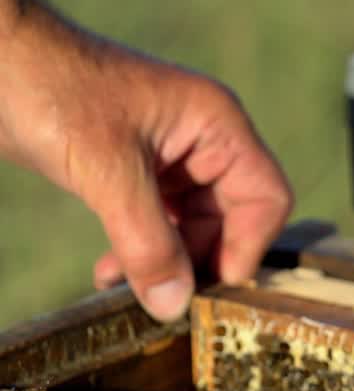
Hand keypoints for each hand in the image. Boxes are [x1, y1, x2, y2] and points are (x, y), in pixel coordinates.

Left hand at [0, 0, 291, 320]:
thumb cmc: (50, 86)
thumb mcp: (105, 171)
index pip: (266, 199)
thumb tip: (174, 304)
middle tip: (164, 298)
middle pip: (231, 220)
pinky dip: (139, 252)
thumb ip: (147, 242)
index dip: (247, 247)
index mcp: (217, 125)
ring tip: (128, 289)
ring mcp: (171, 156)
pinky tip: (110, 273)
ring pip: (192, 228)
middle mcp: (203, 140)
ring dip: (164, 263)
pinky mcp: (137, 170)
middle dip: (196, 261)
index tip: (208, 285)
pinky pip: (157, 223)